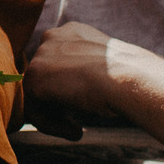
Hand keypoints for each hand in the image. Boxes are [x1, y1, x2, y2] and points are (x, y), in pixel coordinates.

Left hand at [24, 21, 133, 136]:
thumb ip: (87, 70)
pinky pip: (34, 110)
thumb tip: (79, 88)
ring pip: (38, 95)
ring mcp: (40, 56)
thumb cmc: (130, 77)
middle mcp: (53, 37)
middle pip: (46, 78)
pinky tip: (77, 131)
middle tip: (77, 121)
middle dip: (59, 102)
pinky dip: (52, 126)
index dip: (69, 87)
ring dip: (56, 117)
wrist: (128, 79)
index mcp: (72, 32)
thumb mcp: (107, 67)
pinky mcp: (33, 78)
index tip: (84, 103)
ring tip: (78, 130)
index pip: (58, 62)